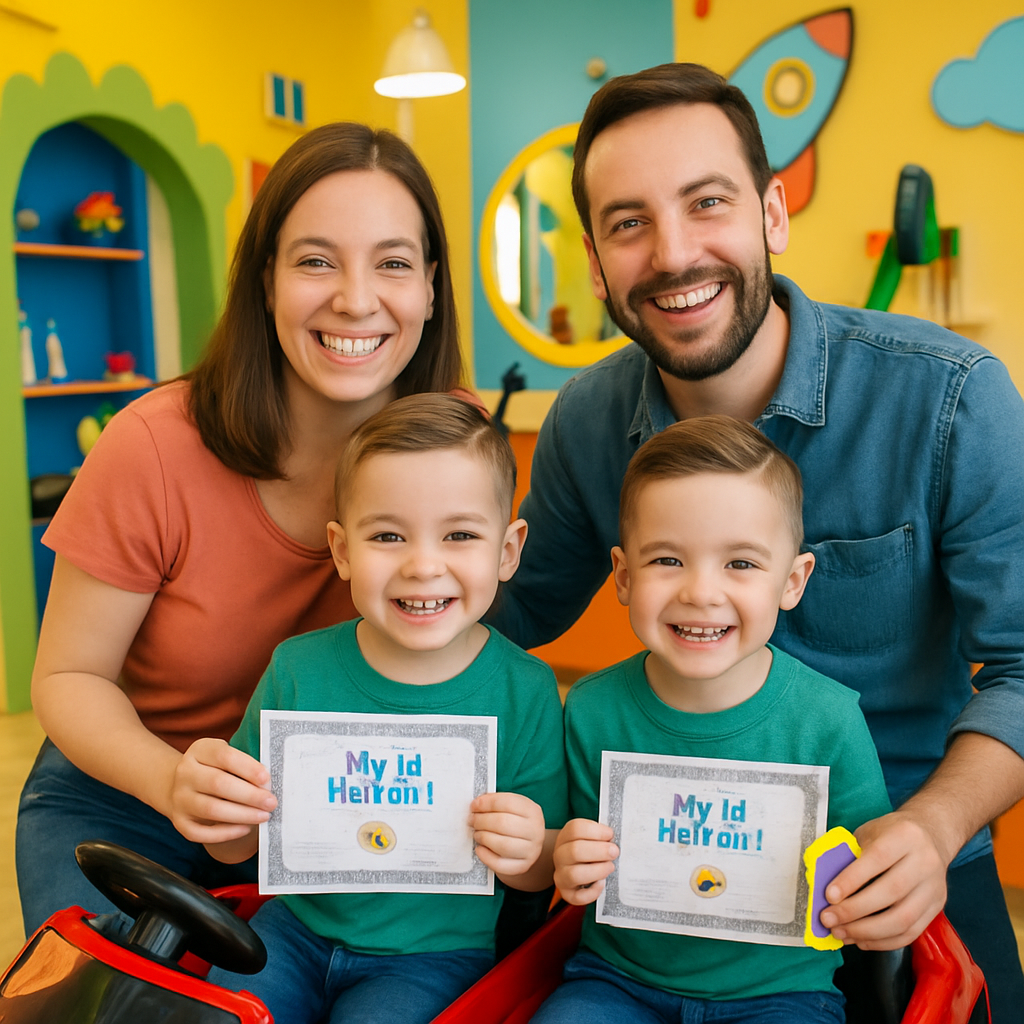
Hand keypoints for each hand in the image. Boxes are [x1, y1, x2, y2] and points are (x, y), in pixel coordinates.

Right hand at [169, 737, 276, 844]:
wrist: (178, 784)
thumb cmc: (214, 769)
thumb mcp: (224, 756)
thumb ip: (243, 764)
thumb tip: (268, 783)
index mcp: (199, 751)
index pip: (224, 756)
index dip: (248, 767)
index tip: (267, 779)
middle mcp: (185, 773)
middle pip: (218, 784)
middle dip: (249, 795)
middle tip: (271, 802)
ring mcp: (179, 798)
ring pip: (211, 809)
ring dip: (242, 814)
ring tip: (263, 816)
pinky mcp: (179, 822)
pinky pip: (201, 832)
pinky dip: (225, 833)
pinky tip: (245, 828)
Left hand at [469, 792, 545, 877]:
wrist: (528, 846)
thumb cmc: (515, 824)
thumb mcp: (512, 809)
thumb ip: (496, 804)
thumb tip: (477, 804)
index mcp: (532, 810)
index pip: (508, 803)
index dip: (487, 803)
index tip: (474, 806)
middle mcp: (535, 830)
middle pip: (504, 823)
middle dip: (482, 821)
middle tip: (472, 821)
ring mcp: (530, 850)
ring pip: (503, 845)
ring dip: (484, 838)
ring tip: (476, 834)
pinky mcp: (523, 866)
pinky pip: (501, 864)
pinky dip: (486, 856)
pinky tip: (479, 849)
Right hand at [552, 818, 618, 905]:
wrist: (571, 865)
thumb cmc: (587, 848)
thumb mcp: (590, 837)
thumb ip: (601, 836)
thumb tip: (614, 838)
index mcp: (566, 836)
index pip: (575, 829)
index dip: (596, 831)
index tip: (610, 834)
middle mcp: (560, 855)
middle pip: (575, 851)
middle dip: (599, 851)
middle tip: (615, 851)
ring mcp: (561, 875)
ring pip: (574, 874)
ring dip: (597, 870)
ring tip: (610, 867)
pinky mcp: (566, 893)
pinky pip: (578, 897)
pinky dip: (592, 892)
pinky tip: (602, 883)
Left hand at [818, 810, 947, 949]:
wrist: (931, 835)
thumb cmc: (892, 834)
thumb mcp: (870, 833)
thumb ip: (851, 856)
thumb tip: (827, 890)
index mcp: (905, 836)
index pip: (878, 859)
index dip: (851, 879)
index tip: (829, 895)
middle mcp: (925, 862)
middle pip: (891, 892)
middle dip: (854, 910)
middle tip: (829, 919)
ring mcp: (934, 888)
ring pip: (902, 919)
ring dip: (867, 931)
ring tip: (841, 933)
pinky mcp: (937, 908)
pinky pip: (910, 933)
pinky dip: (883, 941)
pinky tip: (861, 939)